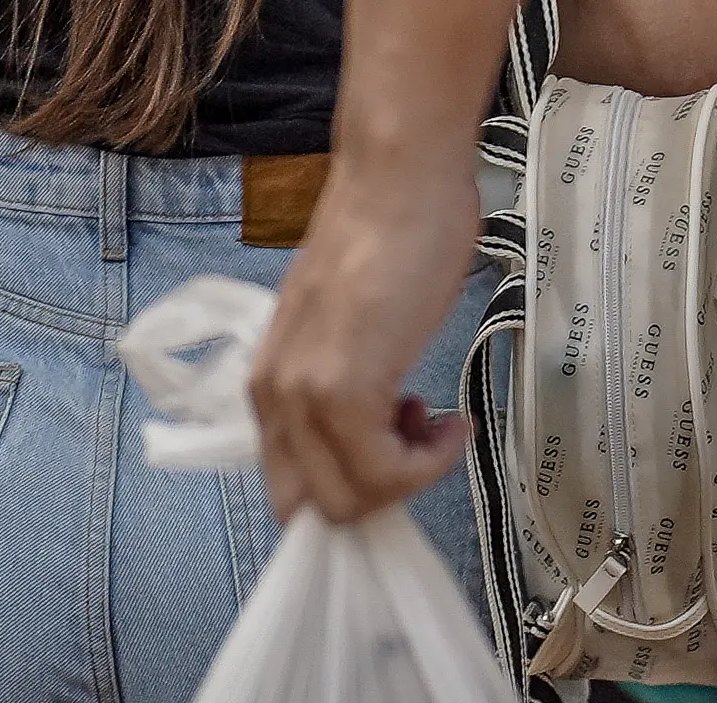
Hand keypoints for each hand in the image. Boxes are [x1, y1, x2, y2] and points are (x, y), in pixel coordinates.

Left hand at [253, 153, 479, 523]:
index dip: (351, 493)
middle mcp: (273, 397)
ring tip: (435, 423)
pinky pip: (385, 472)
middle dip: (380, 495)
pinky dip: (429, 462)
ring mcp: (305, 395)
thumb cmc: (389, 238)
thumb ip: (339, 388)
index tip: (396, 462)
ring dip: (410, 478)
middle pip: (318, 509)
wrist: (400, 179)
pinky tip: (449, 420)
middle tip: (420, 447)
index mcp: (267, 386)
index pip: (292, 492)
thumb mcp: (346, 333)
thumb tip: (370, 440)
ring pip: (353, 500)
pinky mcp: (345, 389)